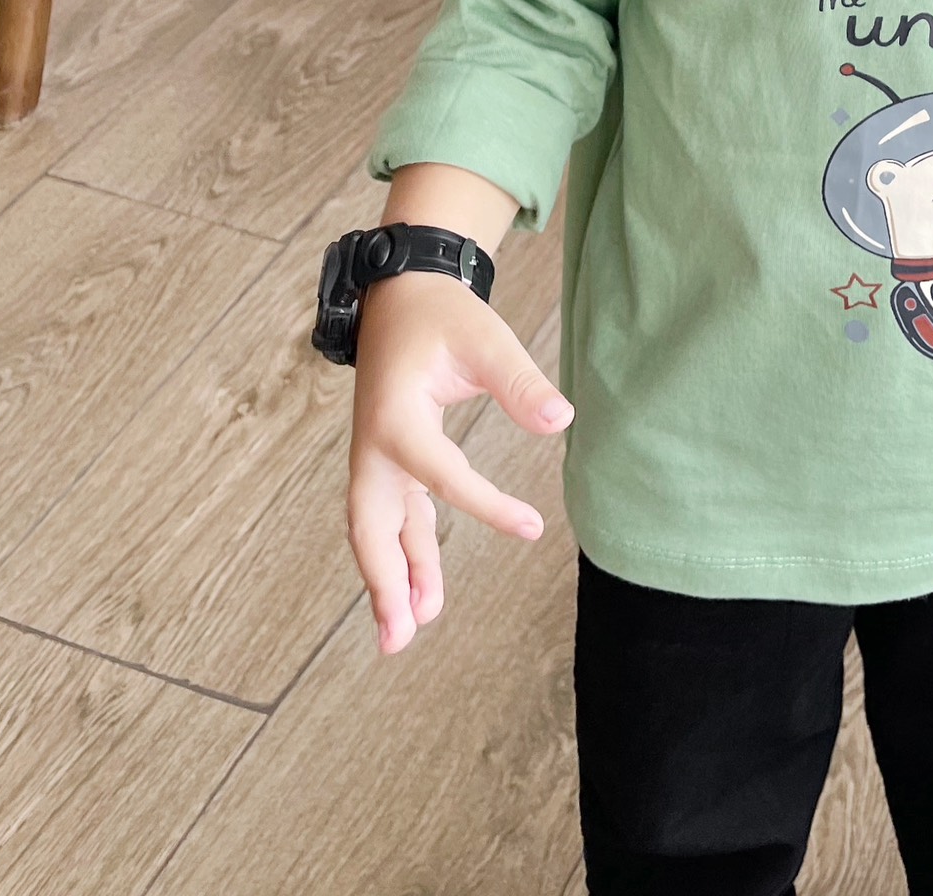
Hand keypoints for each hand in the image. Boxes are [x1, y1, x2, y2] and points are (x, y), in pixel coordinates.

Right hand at [347, 271, 572, 654]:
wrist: (403, 295)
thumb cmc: (444, 317)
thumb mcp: (485, 340)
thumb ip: (520, 381)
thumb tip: (561, 419)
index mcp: (396, 417)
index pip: (441, 474)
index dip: (486, 505)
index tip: (532, 527)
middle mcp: (375, 446)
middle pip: (371, 525)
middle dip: (384, 581)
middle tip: (400, 637)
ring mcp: (378, 457)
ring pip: (376, 529)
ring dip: (390, 579)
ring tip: (406, 634)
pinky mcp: (391, 461)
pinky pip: (393, 517)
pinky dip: (404, 554)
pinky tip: (422, 594)